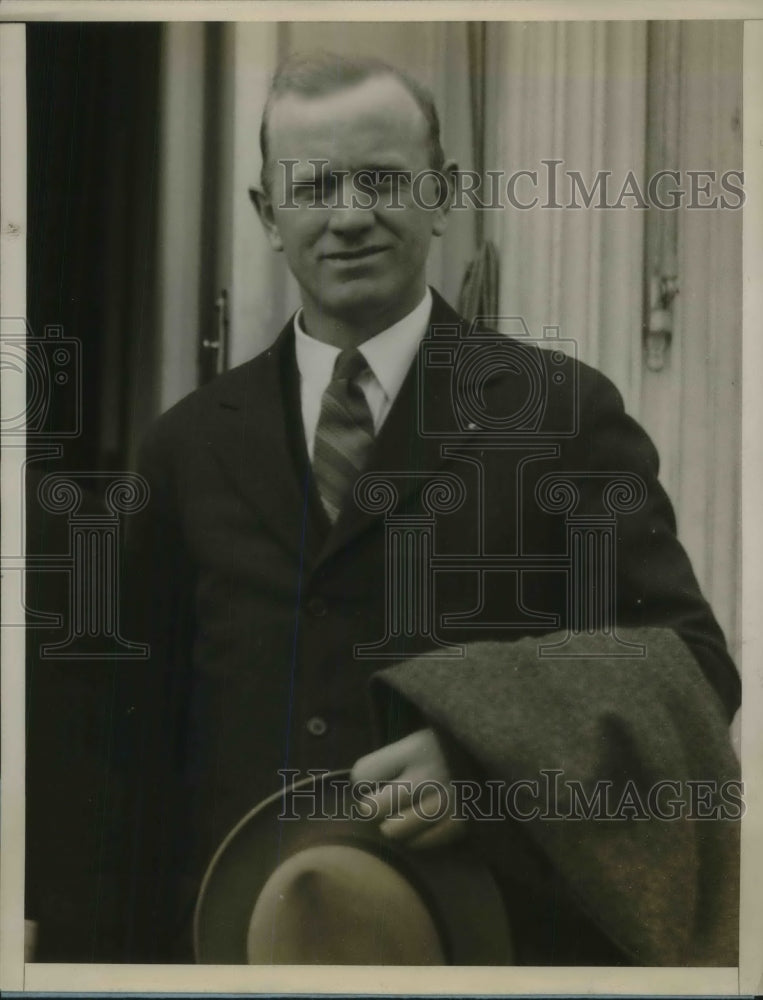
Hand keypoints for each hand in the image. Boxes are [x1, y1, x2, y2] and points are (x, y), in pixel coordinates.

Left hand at [350, 727, 465, 848]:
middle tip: (386, 803)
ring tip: (406, 814)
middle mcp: (427, 776)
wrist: (506, 750)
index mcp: (415, 748)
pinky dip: (419, 838)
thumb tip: (362, 784)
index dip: (363, 781)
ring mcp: (446, 802)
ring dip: (395, 825)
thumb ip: (398, 758)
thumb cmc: (454, 745)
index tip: (372, 781)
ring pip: (395, 831)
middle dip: (375, 808)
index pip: (364, 773)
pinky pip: (424, 843)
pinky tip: (425, 824)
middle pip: (374, 808)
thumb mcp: (425, 738)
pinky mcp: (463, 823)